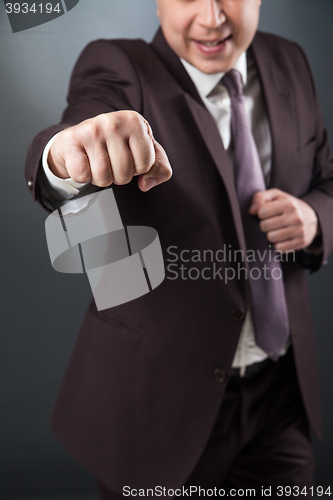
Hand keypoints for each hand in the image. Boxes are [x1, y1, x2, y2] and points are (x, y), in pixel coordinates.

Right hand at [48, 111, 171, 191]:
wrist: (77, 140)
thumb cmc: (114, 146)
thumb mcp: (144, 153)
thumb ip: (160, 169)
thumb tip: (146, 184)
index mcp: (135, 121)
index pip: (146, 164)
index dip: (138, 168)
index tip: (128, 157)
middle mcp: (113, 122)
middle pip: (125, 173)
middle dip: (119, 176)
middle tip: (111, 162)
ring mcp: (91, 130)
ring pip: (104, 177)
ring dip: (101, 178)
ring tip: (98, 163)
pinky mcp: (72, 140)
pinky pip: (83, 175)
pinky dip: (83, 177)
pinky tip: (84, 163)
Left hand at [249, 188, 318, 252]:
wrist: (312, 219)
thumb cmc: (288, 206)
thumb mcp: (276, 196)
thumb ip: (260, 197)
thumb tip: (251, 211)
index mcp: (288, 203)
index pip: (261, 212)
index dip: (261, 213)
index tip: (267, 213)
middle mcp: (295, 217)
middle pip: (264, 226)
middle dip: (265, 225)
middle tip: (272, 223)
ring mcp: (299, 230)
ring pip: (270, 238)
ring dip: (270, 235)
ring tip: (277, 230)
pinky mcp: (301, 242)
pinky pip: (279, 248)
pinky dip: (278, 245)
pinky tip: (282, 239)